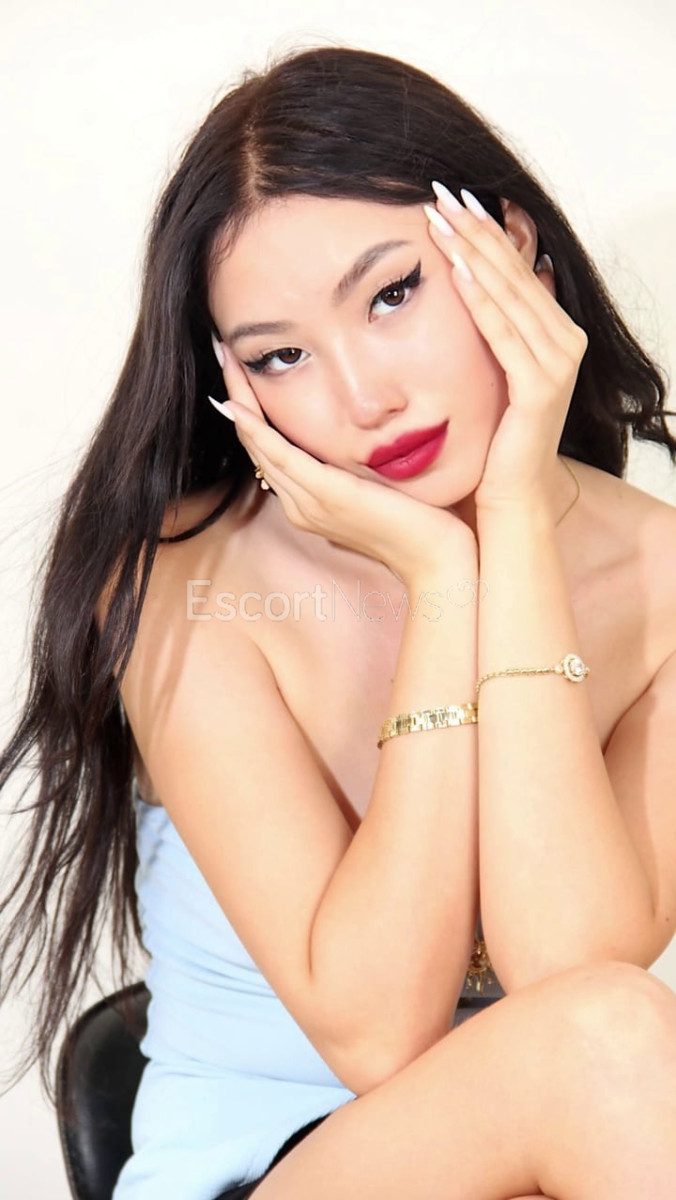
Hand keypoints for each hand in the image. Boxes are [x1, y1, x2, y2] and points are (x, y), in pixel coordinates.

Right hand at [207, 338, 475, 586]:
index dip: (250, 406)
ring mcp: (309, 503)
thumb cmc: (422, 523)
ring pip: (259, 445)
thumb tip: (362, 433)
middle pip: (255, 442)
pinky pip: (281, 458)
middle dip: (236, 393)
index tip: (242, 365)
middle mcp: (300, 503)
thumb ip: (362, 464)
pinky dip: (257, 430)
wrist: (436, 561)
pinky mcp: (327, 496)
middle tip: (222, 348)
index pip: (269, 446)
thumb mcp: (383, 485)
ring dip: (238, 399)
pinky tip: (239, 406)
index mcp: (311, 500)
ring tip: (226, 357)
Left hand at [425, 184, 588, 513]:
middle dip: (476, 230)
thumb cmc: (495, 445)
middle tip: (440, 192)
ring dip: (473, 253)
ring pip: (509, 295)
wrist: (510, 502)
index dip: (484, 232)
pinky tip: (454, 271)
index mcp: (554, 335)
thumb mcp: (493, 376)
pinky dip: (479, 301)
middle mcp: (563, 344)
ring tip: (440, 218)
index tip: (448, 199)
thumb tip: (474, 283)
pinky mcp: (539, 388)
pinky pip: (503, 334)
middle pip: (514, 272)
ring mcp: (556, 364)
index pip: (515, 270)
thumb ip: (493, 332)